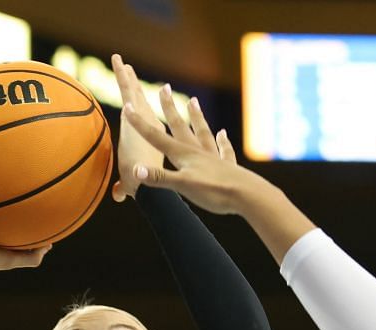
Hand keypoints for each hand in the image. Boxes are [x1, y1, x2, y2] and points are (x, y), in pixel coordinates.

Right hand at [110, 55, 264, 215]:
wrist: (247, 196)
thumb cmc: (214, 192)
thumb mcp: (182, 186)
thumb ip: (159, 178)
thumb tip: (135, 170)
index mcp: (183, 155)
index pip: (157, 138)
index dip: (140, 124)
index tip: (128, 106)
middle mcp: (197, 152)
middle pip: (180, 127)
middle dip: (169, 108)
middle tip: (164, 88)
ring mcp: (213, 157)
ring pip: (202, 133)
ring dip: (196, 118)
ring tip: (193, 101)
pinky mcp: (227, 167)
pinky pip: (223, 151)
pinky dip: (223, 142)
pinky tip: (223, 134)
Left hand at [110, 55, 165, 202]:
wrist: (151, 180)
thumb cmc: (144, 185)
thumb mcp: (132, 184)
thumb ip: (123, 187)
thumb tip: (117, 195)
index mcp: (148, 137)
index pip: (140, 119)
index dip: (137, 107)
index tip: (136, 95)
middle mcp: (147, 123)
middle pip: (137, 100)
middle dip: (133, 84)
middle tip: (128, 69)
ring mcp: (142, 116)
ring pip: (131, 91)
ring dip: (125, 75)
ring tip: (118, 60)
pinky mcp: (134, 112)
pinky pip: (126, 89)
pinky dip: (122, 74)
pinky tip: (117, 60)